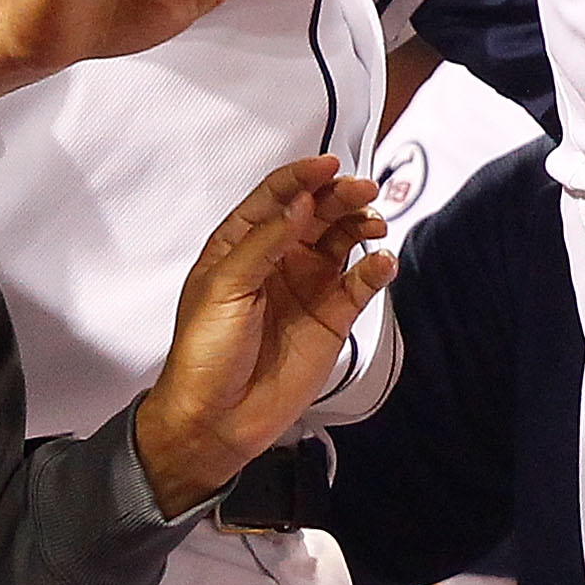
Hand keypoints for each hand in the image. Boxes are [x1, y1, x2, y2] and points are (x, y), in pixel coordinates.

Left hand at [136, 156, 394, 514]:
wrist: (215, 419)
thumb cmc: (204, 354)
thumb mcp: (225, 287)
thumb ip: (266, 241)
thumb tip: (300, 201)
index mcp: (241, 244)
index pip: (277, 196)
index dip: (303, 177)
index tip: (329, 166)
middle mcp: (277, 259)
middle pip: (316, 213)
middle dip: (340, 196)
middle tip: (362, 191)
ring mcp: (306, 286)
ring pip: (342, 241)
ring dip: (360, 226)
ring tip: (374, 224)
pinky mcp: (331, 318)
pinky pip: (360, 284)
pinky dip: (375, 269)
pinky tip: (381, 262)